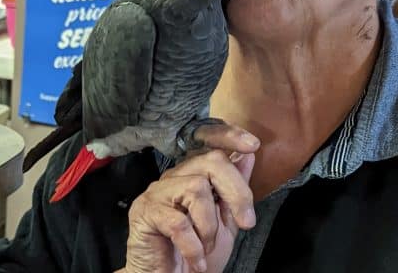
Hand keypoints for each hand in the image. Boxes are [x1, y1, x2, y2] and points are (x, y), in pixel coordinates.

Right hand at [123, 123, 259, 272]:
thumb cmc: (197, 253)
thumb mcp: (225, 222)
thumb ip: (234, 190)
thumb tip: (249, 153)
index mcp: (193, 174)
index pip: (212, 146)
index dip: (231, 137)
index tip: (254, 144)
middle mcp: (175, 176)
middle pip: (210, 161)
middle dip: (236, 192)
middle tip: (246, 223)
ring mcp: (157, 191)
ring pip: (196, 187)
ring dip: (209, 225)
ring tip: (207, 247)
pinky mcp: (144, 212)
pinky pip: (178, 221)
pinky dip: (194, 245)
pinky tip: (196, 260)